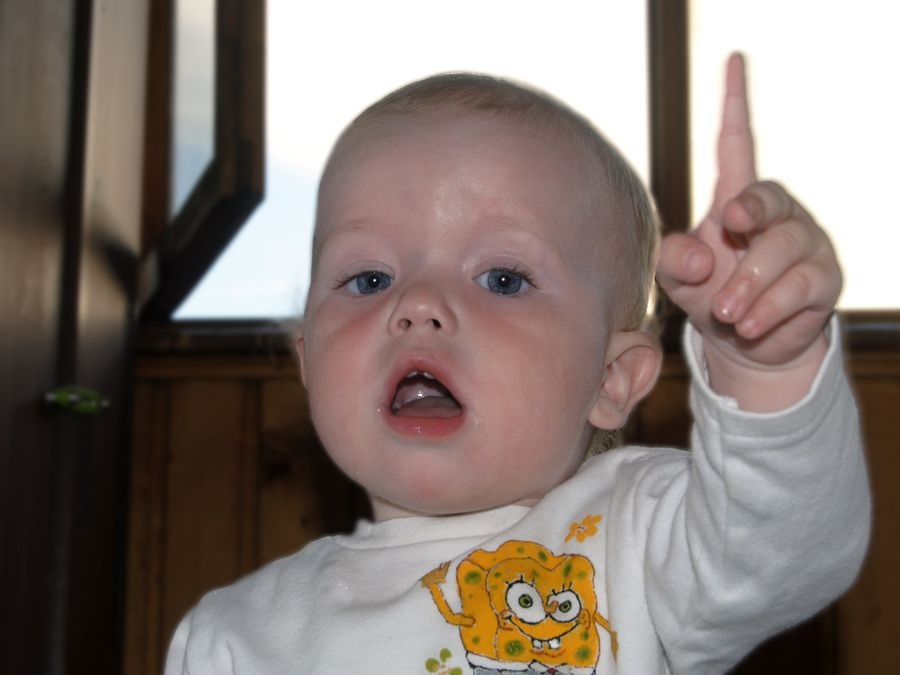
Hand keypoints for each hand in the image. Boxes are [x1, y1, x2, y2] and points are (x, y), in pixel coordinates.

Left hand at [656, 54, 840, 407]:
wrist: (742, 340)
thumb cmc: (708, 293)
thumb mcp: (677, 277)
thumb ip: (673, 259)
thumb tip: (705, 254)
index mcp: (736, 199)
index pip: (738, 144)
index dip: (735, 103)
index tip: (732, 61)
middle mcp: (776, 213)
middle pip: (767, 197)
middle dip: (749, 215)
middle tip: (727, 234)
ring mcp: (805, 244)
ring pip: (783, 248)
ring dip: (748, 285)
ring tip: (726, 313)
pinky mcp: (822, 280)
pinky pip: (799, 288)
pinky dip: (768, 309)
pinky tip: (748, 326)